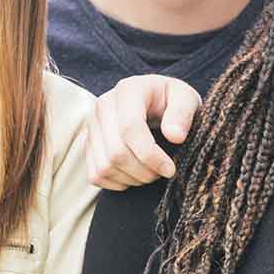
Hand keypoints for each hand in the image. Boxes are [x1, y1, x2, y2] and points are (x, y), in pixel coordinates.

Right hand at [86, 74, 200, 189]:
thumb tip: (175, 136)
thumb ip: (183, 113)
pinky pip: (95, 175)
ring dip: (132, 179)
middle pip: (116, 152)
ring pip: (105, 167)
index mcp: (128, 90)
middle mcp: (103, 105)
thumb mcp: (186, 98)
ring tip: (150, 172)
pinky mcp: (87, 143)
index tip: (170, 169)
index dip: (151, 155)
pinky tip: (135, 175)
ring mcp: (91, 125)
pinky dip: (117, 183)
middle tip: (163, 172)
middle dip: (144, 171)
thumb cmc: (172, 101)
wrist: (155, 102)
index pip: (130, 129)